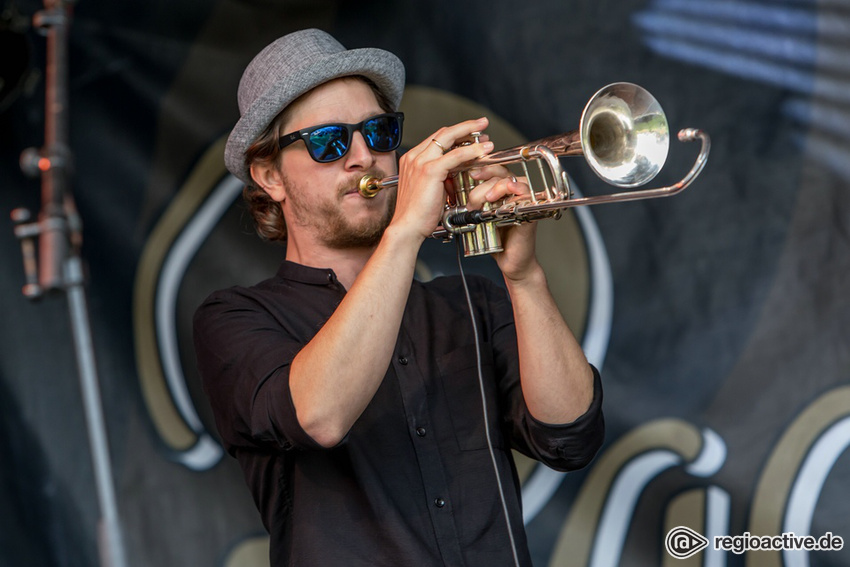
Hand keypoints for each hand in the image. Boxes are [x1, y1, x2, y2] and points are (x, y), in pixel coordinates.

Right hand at [389, 118, 493, 242]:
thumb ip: (440, 178)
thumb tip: (455, 174)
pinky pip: (456, 156)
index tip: (471, 134)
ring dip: (471, 134)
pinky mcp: (430, 171)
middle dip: (465, 128)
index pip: (436, 138)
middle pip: (443, 133)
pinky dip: (472, 152)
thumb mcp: (430, 190)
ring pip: (450, 138)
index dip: (456, 134)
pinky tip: (483, 152)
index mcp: (412, 160)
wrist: (407, 228)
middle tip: (482, 125)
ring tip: (487, 136)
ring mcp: (421, 162)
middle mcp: (414, 157)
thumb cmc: (418, 215)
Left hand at [465, 167, 541, 281]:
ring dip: (496, 187)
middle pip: (502, 172)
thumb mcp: (477, 217)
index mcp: (501, 191)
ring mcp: (523, 201)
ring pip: (512, 181)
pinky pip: (525, 196)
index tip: (469, 172)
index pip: (493, 170)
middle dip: (486, 179)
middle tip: (474, 196)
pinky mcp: (530, 211)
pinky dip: (514, 194)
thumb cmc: (495, 239)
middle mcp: (514, 193)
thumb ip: (469, 202)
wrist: (509, 261)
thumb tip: (451, 188)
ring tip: (486, 199)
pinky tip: (502, 202)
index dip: (482, 167)